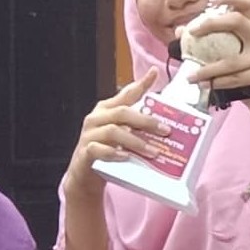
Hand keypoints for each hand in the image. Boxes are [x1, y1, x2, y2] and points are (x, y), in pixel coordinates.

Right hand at [65, 76, 160, 198]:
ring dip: (136, 142)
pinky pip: (99, 150)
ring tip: (153, 151)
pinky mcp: (85, 152)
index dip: (140, 83)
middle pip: (122, 112)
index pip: (126, 94)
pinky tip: (126, 157)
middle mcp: (96, 118)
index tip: (154, 72)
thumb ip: (137, 127)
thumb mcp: (122, 136)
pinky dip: (114, 153)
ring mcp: (89, 134)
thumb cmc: (105, 152)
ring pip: (113, 131)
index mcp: (106, 110)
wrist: (84, 176)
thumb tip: (163, 124)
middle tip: (165, 131)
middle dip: (146, 121)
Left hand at [178, 0, 249, 120]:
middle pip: (238, 20)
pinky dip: (220, 82)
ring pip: (232, 59)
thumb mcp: (229, 61)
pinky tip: (209, 86)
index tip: (211, 1)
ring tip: (191, 76)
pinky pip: (238, 77)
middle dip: (211, 23)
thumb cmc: (249, 83)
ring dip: (208, 69)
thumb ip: (209, 46)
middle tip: (192, 32)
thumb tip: (180, 32)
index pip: (249, 3)